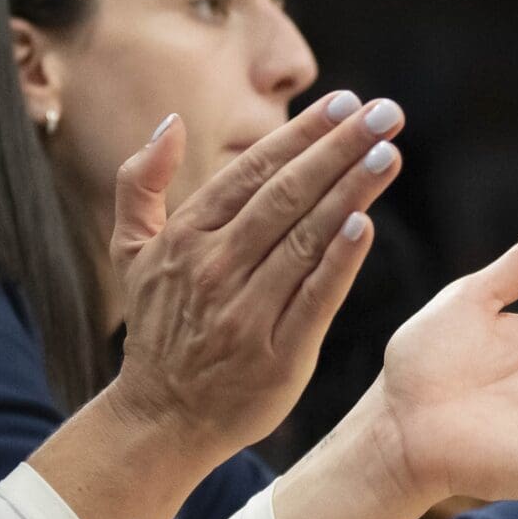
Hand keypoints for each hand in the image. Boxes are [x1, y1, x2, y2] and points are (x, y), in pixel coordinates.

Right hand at [105, 91, 405, 461]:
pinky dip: (339, 260)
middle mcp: (214, 268)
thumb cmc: (158, 326)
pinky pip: (314, 298)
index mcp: (185, 237)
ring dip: (350, 191)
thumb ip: (139, 183)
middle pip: (285, 195)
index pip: (252, 171)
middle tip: (384, 112)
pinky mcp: (277, 355)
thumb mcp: (129, 250)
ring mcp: (244, 312)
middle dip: (338, 148)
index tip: (344, 101)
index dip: (301, 134)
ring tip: (388, 152)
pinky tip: (365, 223)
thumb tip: (169, 123)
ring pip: (305, 239)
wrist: (162, 417)